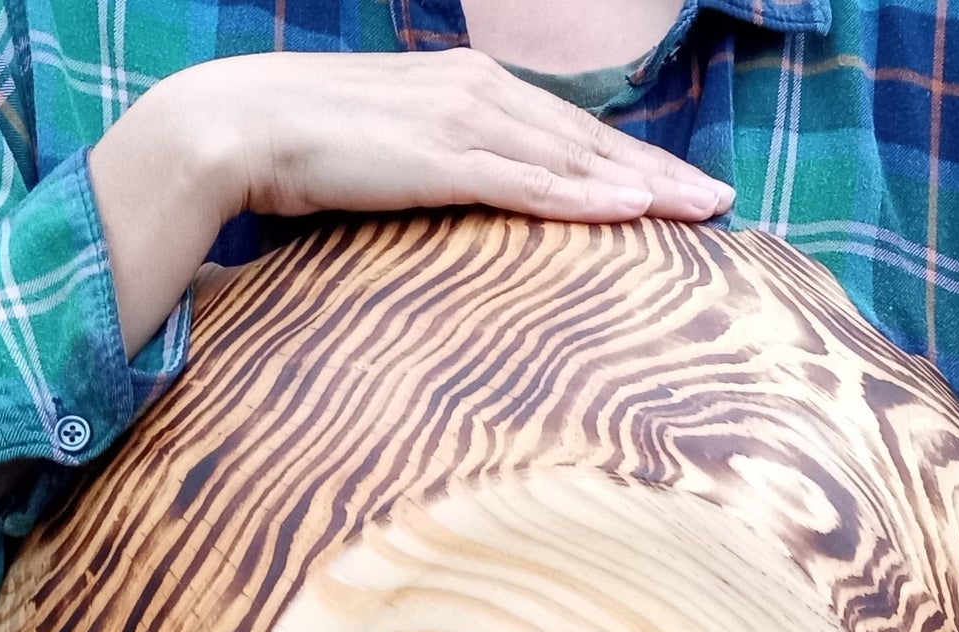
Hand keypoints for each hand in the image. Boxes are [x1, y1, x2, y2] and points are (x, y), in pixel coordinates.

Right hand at [91, 49, 733, 356]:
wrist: (237, 126)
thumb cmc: (307, 152)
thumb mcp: (390, 160)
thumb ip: (439, 174)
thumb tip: (465, 212)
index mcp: (469, 92)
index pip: (568, 135)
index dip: (629, 163)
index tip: (677, 192)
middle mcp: (481, 93)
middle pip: (590, 143)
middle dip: (661, 174)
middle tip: (721, 204)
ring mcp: (465, 119)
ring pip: (576, 159)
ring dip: (645, 186)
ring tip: (702, 212)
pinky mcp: (443, 154)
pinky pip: (531, 181)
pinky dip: (586, 196)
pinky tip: (635, 212)